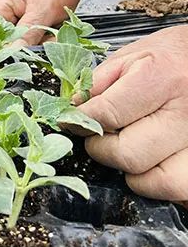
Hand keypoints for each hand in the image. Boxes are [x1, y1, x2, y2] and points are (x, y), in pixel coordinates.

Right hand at [0, 0, 92, 45]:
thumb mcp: (43, 10)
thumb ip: (29, 31)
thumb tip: (15, 51)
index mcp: (0, 6)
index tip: (16, 52)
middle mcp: (2, 17)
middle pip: (2, 43)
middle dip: (23, 46)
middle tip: (43, 39)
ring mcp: (12, 26)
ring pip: (17, 48)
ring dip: (35, 47)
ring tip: (51, 35)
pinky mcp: (23, 34)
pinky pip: (28, 47)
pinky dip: (41, 46)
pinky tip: (51, 36)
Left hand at [78, 26, 187, 203]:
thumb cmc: (171, 56)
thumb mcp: (129, 56)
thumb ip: (97, 84)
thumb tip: (72, 112)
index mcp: (163, 78)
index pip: (106, 115)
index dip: (80, 121)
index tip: (72, 121)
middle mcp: (187, 113)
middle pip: (128, 155)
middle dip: (103, 149)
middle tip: (101, 136)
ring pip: (158, 181)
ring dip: (133, 171)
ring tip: (129, 148)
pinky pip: (180, 189)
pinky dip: (159, 183)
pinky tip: (152, 162)